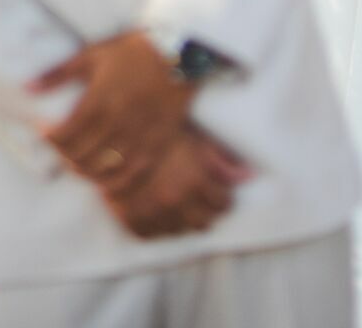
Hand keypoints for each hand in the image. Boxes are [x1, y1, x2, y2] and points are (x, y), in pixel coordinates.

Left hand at [29, 30, 193, 192]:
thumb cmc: (134, 51)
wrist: (180, 54)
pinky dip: (113, 184)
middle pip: (80, 157)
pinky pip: (131, 177)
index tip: (44, 131)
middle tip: (60, 146)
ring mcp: (138, 139)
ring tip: (78, 161)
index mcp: (98, 101)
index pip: (64, 135)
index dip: (49, 138)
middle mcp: (116, 124)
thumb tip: (28, 88)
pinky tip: (104, 179)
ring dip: (85, 172)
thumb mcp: (93, 55)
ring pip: (103, 172)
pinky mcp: (156, 147)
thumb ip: (58, 74)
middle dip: (63, 155)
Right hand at [103, 126, 249, 238]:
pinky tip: (158, 210)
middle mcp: (176, 200)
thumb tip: (247, 176)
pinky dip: (157, 225)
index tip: (217, 189)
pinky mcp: (132, 219)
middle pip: (205, 222)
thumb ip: (221, 158)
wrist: (114, 131)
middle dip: (206, 210)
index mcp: (195, 179)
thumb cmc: (158, 128)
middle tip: (199, 196)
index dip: (222, 195)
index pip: (223, 204)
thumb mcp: (193, 136)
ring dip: (182, 218)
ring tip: (178, 202)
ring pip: (180, 231)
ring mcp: (154, 213)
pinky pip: (152, 235)